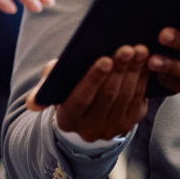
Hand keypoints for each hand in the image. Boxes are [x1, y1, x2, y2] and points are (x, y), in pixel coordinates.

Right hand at [26, 46, 149, 142]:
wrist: (83, 120)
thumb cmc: (66, 93)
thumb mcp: (52, 87)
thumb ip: (46, 86)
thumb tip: (34, 103)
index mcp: (67, 120)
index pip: (81, 99)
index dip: (94, 79)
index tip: (105, 59)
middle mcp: (90, 130)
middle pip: (107, 96)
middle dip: (118, 70)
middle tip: (126, 48)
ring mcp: (111, 129)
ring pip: (125, 97)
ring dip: (134, 71)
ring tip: (139, 50)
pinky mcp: (129, 124)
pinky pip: (138, 100)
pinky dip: (142, 79)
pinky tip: (145, 62)